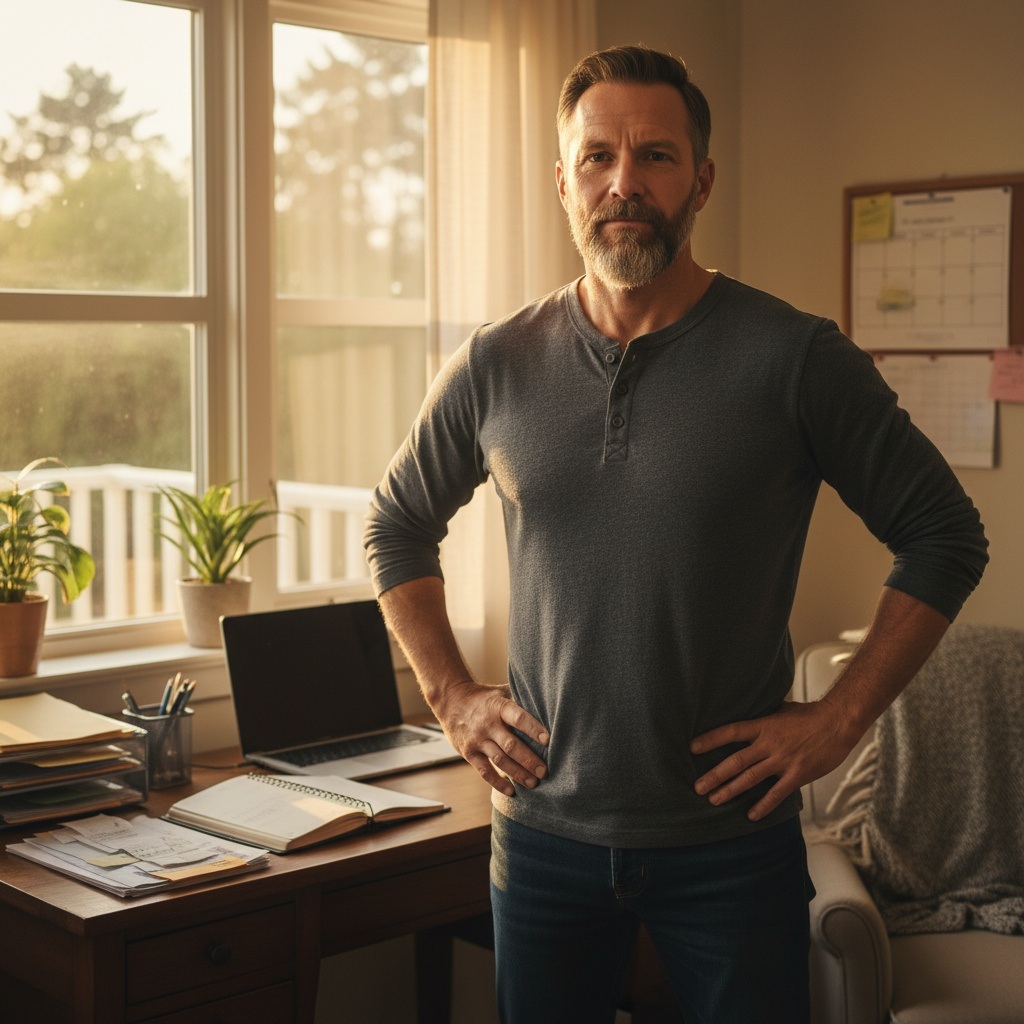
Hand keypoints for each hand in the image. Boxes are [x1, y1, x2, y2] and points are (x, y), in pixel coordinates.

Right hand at [434, 680, 548, 796]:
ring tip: (533, 783)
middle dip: (529, 760)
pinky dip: (498, 783)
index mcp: (498, 706)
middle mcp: (488, 724)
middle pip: (510, 745)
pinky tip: (511, 791)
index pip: (518, 718)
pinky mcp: (469, 753)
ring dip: (518, 773)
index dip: (533, 728)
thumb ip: (520, 697)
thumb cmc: (483, 697)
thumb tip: (547, 703)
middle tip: (544, 771)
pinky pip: (484, 771)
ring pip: (500, 760)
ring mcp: (478, 740)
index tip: (548, 740)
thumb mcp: (500, 691)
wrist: (451, 701)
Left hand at [690, 701, 855, 820]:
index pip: (731, 732)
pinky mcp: (797, 775)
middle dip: (714, 775)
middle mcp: (769, 744)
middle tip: (697, 787)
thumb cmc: (810, 714)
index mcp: (763, 725)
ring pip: (750, 779)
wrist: (838, 722)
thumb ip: (764, 716)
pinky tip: (751, 815)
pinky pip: (776, 794)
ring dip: (730, 790)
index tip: (692, 747)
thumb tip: (750, 713)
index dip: (711, 739)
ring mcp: (782, 761)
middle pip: (735, 761)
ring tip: (713, 800)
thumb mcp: (782, 709)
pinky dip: (763, 806)